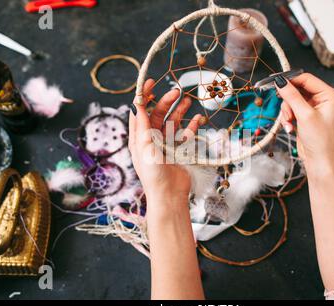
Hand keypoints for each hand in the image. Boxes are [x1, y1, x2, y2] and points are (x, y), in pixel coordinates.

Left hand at [129, 79, 201, 215]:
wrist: (169, 195)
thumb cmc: (154, 174)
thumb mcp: (144, 147)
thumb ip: (142, 125)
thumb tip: (136, 104)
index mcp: (139, 138)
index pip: (140, 111)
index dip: (144, 96)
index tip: (151, 82)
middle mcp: (151, 139)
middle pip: (158, 114)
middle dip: (166, 101)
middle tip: (177, 91)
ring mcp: (166, 144)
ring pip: (173, 121)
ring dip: (180, 111)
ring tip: (188, 101)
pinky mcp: (179, 151)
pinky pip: (185, 133)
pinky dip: (191, 126)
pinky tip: (198, 119)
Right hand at [276, 73, 333, 174]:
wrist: (320, 161)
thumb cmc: (320, 140)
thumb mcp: (304, 115)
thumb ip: (291, 96)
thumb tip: (280, 81)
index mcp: (330, 94)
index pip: (306, 79)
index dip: (290, 80)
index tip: (275, 82)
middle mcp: (323, 99)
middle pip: (297, 89)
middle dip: (288, 102)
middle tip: (286, 113)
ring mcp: (314, 108)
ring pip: (292, 100)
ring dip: (287, 112)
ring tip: (289, 123)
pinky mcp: (306, 116)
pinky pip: (291, 110)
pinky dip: (288, 118)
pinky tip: (290, 127)